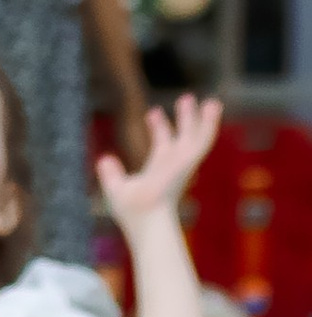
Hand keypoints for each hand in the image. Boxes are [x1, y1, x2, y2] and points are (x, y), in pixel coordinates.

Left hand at [95, 91, 221, 229]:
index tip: (152, 112)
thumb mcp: (116, 188)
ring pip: (198, 136)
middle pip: (182, 137)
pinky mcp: (190, 161)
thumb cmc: (133, 211)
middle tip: (186, 98)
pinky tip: (212, 105)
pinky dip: (209, 122)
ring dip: (202, 118)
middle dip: (184, 118)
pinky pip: (203, 138)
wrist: (146, 217)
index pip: (162, 143)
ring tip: (212, 101)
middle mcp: (174, 165)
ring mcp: (184, 162)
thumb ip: (111, 173)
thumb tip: (103, 158)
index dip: (159, 127)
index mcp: (159, 169)